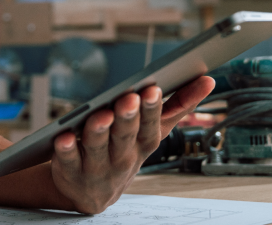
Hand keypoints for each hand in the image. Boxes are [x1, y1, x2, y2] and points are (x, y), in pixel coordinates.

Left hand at [50, 76, 215, 213]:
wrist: (92, 191)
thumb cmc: (125, 151)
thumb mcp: (153, 132)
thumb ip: (179, 107)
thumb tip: (208, 80)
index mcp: (143, 143)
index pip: (151, 126)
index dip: (152, 109)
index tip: (153, 89)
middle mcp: (122, 157)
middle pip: (125, 135)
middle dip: (128, 116)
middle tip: (129, 97)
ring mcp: (96, 167)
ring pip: (98, 148)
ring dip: (99, 131)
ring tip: (100, 115)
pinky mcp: (70, 172)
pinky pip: (68, 161)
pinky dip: (66, 150)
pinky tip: (62, 137)